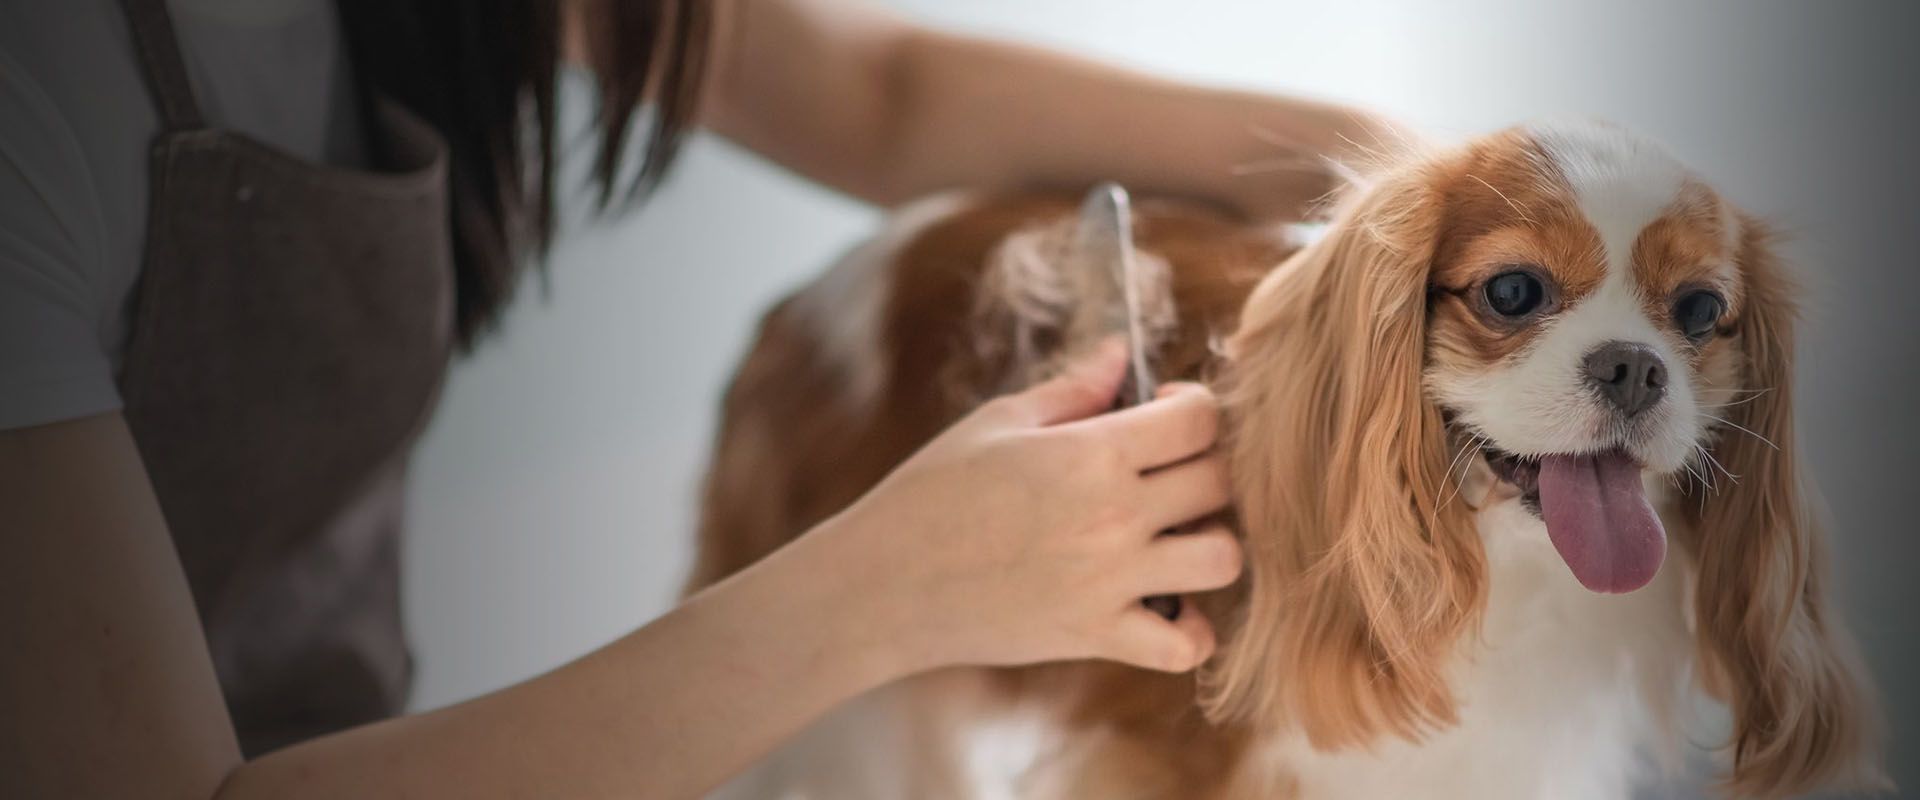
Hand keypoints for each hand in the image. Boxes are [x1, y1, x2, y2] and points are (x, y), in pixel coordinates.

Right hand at [817, 340, 1240, 675]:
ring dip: (1212, 542)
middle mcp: (1113, 516)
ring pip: (1223, 558)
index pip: (1198, 419)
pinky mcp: (1097, 636)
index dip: (1192, 406)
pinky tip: (1166, 605)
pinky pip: (1184, 645)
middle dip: (1205, 466)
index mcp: (1090, 453)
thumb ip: (1073, 389)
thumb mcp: (998, 424)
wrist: (885, 583)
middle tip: (1168, 472)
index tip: (1165, 413)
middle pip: (1219, 482)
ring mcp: (1110, 581)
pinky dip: (1190, 630)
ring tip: (1175, 537)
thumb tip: (1122, 352)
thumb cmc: (932, 492)